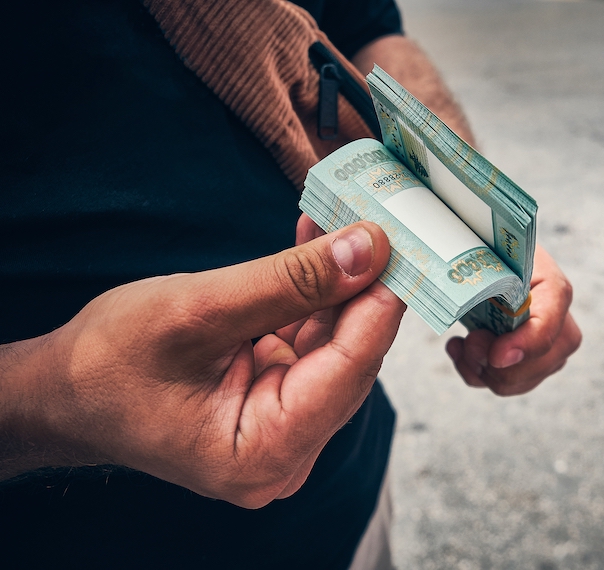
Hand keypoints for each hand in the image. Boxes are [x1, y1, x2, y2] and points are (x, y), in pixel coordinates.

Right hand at [3, 221, 404, 507]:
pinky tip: (318, 245)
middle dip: (362, 287)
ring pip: (336, 345)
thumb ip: (289, 283)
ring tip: (344, 220)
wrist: (67, 391)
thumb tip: (368, 250)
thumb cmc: (110, 364)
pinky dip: (314, 295)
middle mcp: (286, 450)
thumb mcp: (199, 311)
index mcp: (265, 452)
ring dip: (339, 283)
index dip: (380, 301)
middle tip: (378, 221)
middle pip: (350, 359)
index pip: (350, 371)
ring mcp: (284, 426)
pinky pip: (312, 341)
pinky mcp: (278, 399)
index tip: (401, 242)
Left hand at [445, 246, 581, 395]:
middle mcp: (561, 325)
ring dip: (479, 367)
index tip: (496, 355)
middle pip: (537, 365)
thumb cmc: (490, 256)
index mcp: (554, 289)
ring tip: (463, 341)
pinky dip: (474, 373)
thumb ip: (488, 283)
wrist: (490, 260)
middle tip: (469, 338)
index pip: (550, 327)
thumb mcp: (488, 258)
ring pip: (516, 382)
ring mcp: (548, 351)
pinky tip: (460, 348)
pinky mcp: (528, 367)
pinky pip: (500, 385)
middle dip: (493, 359)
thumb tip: (482, 325)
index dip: (524, 346)